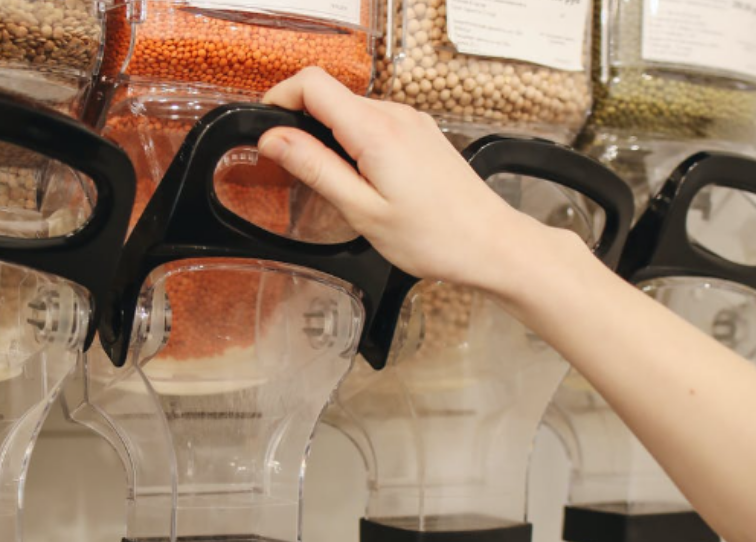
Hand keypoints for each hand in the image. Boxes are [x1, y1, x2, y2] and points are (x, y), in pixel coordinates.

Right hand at [258, 66, 555, 292]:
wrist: (489, 243)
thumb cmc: (432, 237)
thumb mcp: (362, 211)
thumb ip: (315, 169)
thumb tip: (274, 140)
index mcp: (376, 130)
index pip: (312, 84)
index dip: (280, 100)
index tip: (266, 131)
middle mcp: (396, 114)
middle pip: (331, 96)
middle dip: (303, 126)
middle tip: (295, 171)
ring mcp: (412, 121)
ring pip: (352, 112)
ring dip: (331, 138)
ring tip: (334, 185)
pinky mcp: (421, 133)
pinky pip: (375, 125)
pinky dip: (356, 144)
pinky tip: (364, 182)